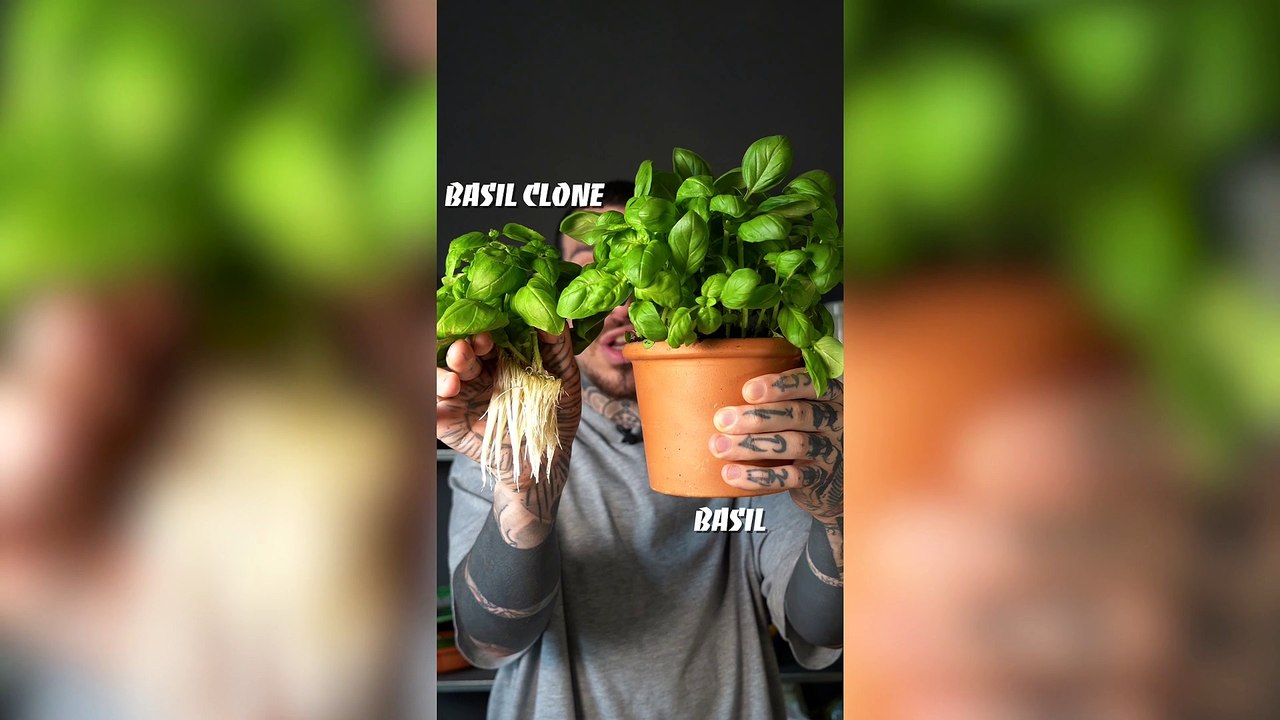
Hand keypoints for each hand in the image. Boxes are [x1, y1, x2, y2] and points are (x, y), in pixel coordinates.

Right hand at [436, 329, 580, 545]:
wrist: (547, 457)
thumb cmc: (556, 414)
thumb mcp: (563, 377)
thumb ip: (557, 346)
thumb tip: (552, 317)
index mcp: (499, 357)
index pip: (482, 336)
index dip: (481, 334)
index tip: (486, 336)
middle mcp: (475, 373)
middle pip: (458, 353)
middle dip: (460, 350)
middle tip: (466, 350)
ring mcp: (460, 396)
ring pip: (439, 376)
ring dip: (442, 374)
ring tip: (454, 381)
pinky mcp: (448, 421)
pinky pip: (431, 408)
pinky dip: (430, 401)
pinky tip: (443, 398)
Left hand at [708, 368, 843, 524]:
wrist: (834, 478)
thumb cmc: (807, 430)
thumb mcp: (805, 406)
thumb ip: (779, 394)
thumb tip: (722, 381)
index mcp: (830, 395)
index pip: (810, 384)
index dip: (780, 386)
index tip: (748, 391)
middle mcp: (836, 420)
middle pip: (798, 414)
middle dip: (757, 416)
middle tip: (722, 420)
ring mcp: (830, 450)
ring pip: (793, 445)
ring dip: (752, 445)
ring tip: (720, 446)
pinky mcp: (820, 479)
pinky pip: (789, 477)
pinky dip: (758, 476)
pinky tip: (731, 474)